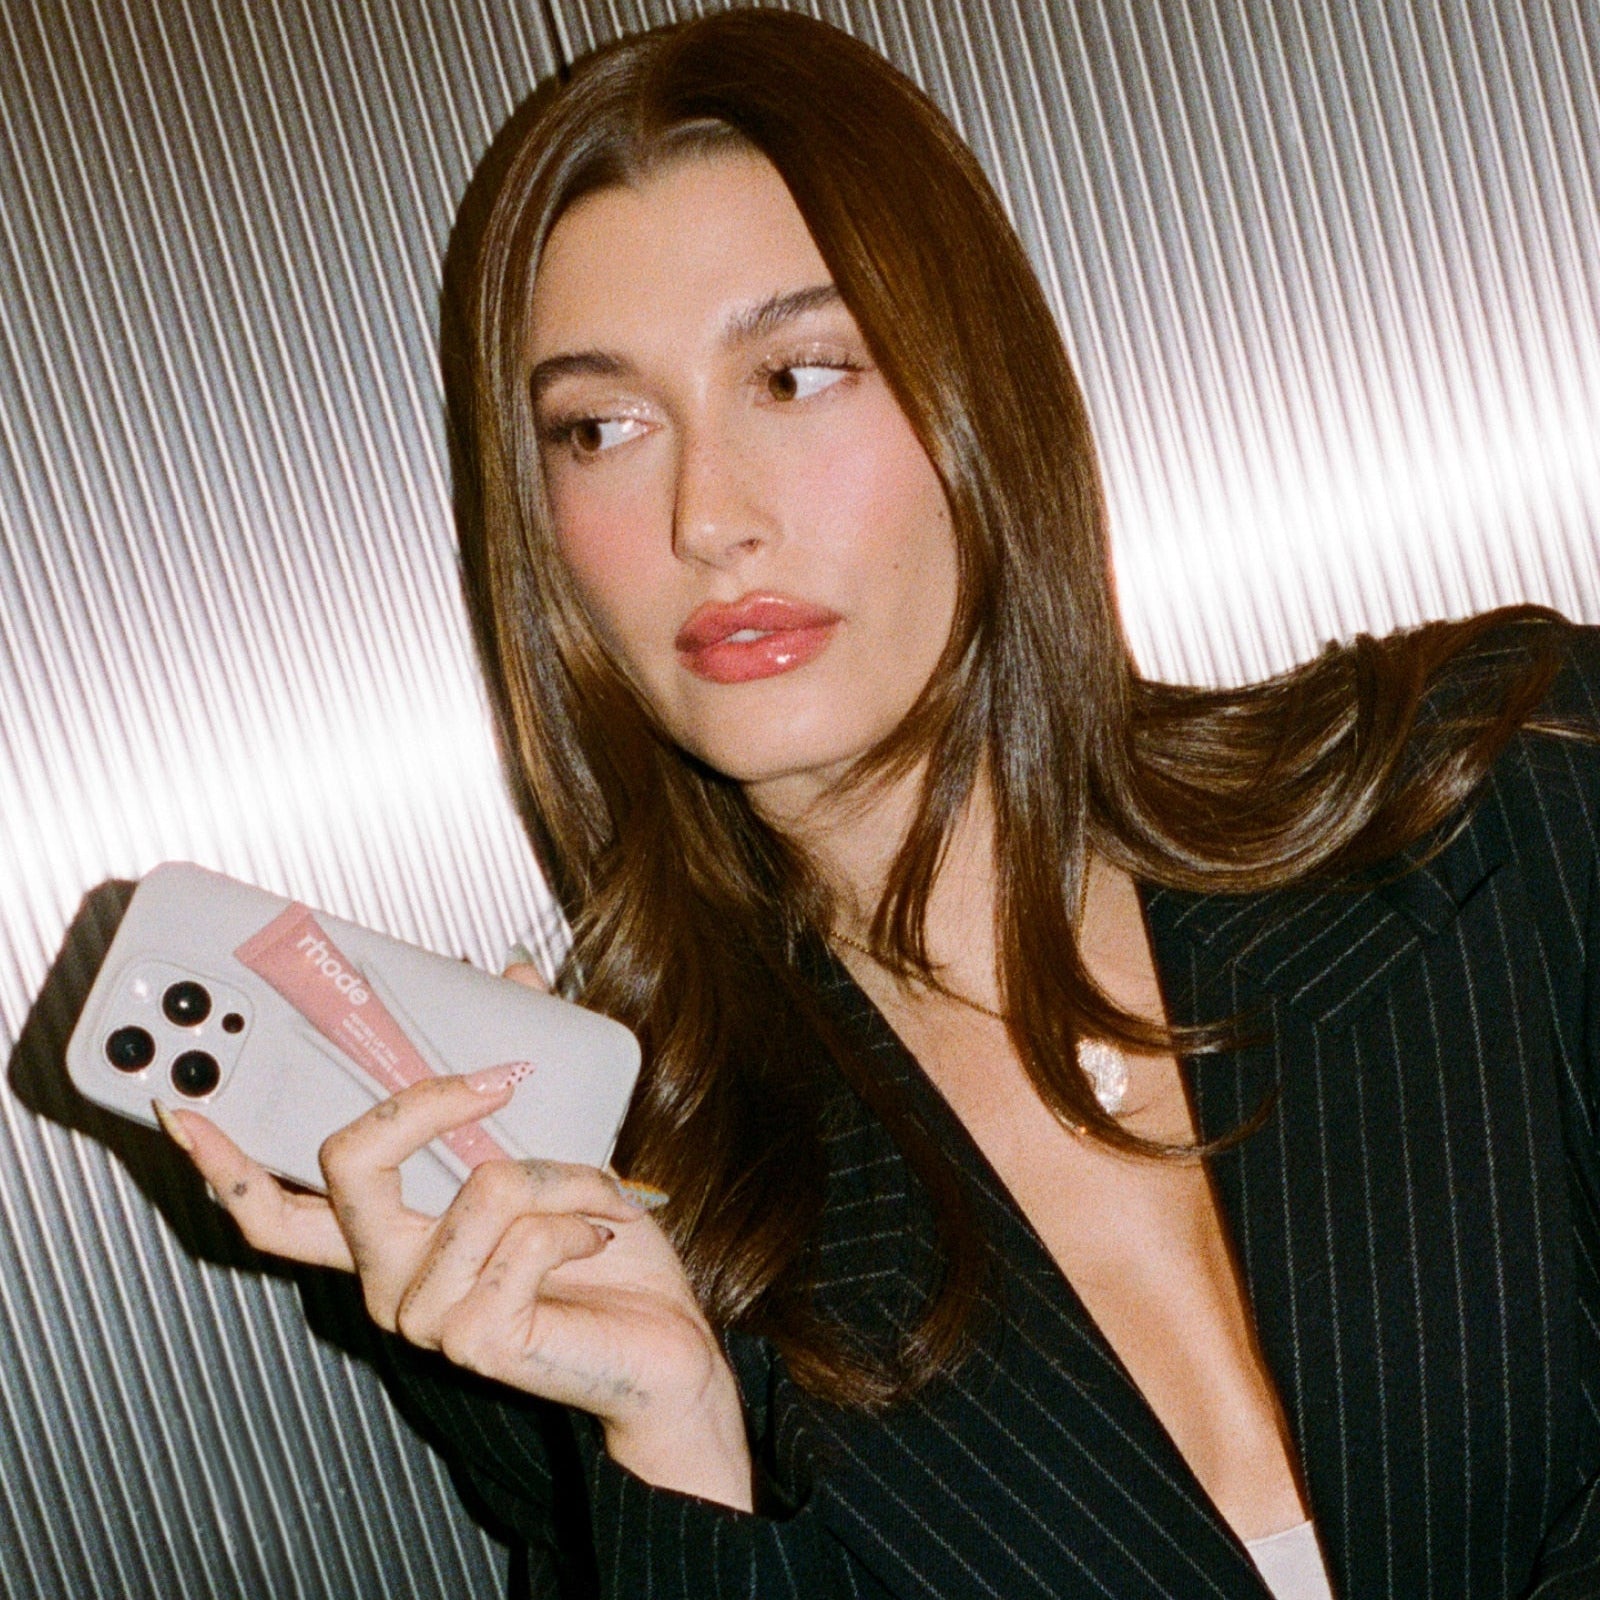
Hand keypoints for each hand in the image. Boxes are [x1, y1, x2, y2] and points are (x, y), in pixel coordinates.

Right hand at [161, 974, 752, 1509]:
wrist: (662, 1349)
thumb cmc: (601, 1255)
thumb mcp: (559, 1145)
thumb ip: (520, 1071)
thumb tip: (512, 977)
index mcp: (390, 1236)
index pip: (277, 1211)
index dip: (223, 1163)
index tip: (184, 1109)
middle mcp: (388, 1276)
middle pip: (350, 1165)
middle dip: (425, 1103)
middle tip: (496, 1081)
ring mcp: (423, 1313)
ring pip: (483, 1184)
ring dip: (565, 1174)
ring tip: (597, 1199)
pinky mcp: (473, 1336)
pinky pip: (525, 1231)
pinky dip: (581, 1217)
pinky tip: (597, 1244)